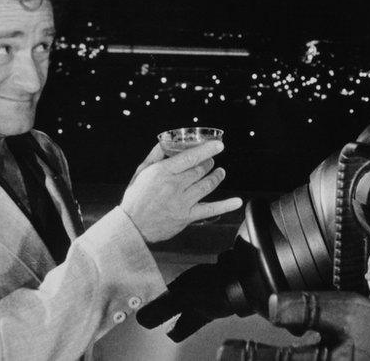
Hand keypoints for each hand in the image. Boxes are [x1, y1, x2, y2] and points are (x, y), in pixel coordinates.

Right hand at [120, 140, 242, 242]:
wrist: (131, 227)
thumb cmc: (135, 199)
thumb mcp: (141, 172)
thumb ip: (155, 156)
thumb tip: (165, 142)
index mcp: (163, 172)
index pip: (190, 157)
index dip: (207, 150)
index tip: (218, 145)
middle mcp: (175, 186)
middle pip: (200, 170)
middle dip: (209, 163)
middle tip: (211, 161)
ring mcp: (182, 202)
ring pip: (207, 185)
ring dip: (217, 177)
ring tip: (220, 172)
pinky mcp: (187, 216)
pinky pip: (210, 209)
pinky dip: (225, 205)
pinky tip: (237, 202)